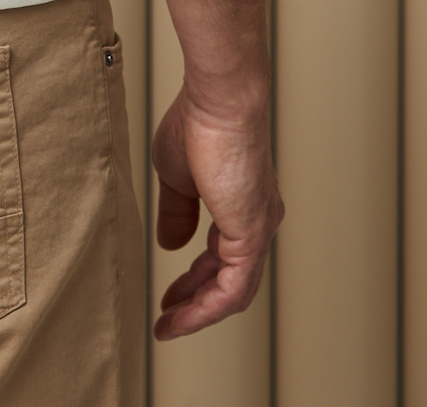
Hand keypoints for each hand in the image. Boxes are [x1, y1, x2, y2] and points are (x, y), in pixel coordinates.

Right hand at [150, 85, 282, 339]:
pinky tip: (182, 314)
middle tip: (168, 316)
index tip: (170, 296)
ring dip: (199, 311)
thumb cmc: (198, 123)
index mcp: (241, 203)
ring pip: (234, 291)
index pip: (220, 255)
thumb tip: (171, 244)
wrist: (220, 101)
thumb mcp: (176, 175)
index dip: (194, 279)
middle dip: (195, 300)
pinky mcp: (252, 237)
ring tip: (169, 324)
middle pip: (229, 278)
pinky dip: (206, 308)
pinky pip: (233, 289)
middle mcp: (257, 220)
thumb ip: (177, 212)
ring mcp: (258, 230)